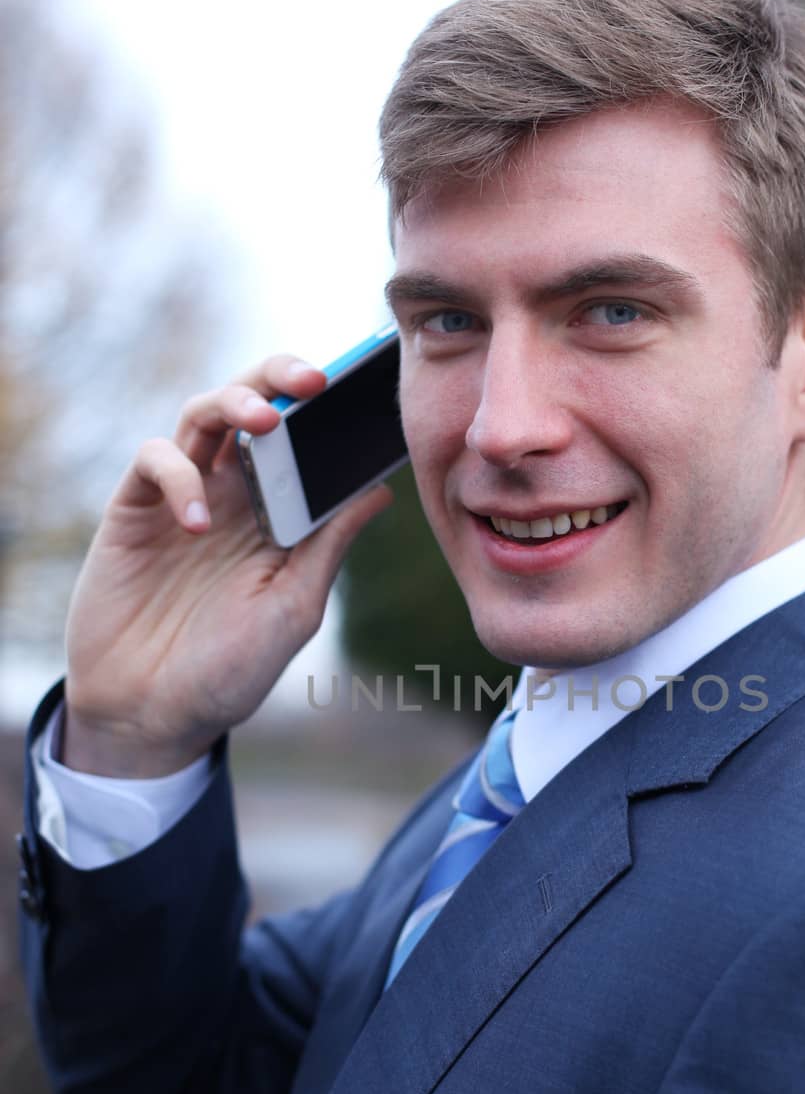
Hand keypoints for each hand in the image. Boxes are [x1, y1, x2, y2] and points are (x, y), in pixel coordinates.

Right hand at [61, 354, 392, 775]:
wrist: (151, 715)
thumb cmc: (228, 670)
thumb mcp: (293, 609)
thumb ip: (328, 547)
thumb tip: (380, 490)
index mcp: (280, 515)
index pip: (306, 442)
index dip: (331, 411)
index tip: (365, 388)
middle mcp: (234, 495)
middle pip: (254, 405)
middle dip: (281, 378)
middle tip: (315, 380)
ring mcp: (183, 497)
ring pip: (203, 414)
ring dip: (235, 403)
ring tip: (263, 422)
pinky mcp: (134, 510)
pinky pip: (155, 459)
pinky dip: (179, 476)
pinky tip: (196, 522)